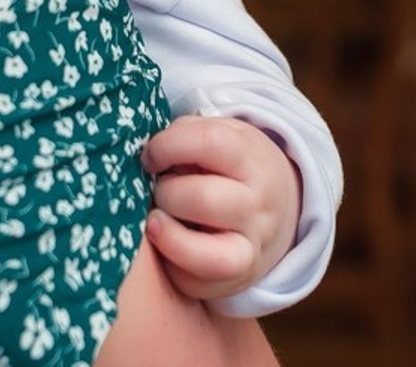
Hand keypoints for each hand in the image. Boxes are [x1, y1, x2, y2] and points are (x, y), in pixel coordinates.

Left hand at [141, 113, 301, 302]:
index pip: (208, 143)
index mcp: (249, 158)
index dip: (165, 146)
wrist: (272, 200)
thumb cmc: (221, 160)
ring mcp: (253, 247)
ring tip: (155, 221)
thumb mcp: (210, 132)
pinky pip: (200, 284)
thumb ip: (179, 137)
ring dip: (169, 237)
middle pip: (203, 200)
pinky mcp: (239, 279)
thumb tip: (143, 158)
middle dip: (166, 193)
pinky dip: (173, 266)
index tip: (149, 156)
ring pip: (212, 257)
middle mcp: (257, 205)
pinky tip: (166, 244)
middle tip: (157, 190)